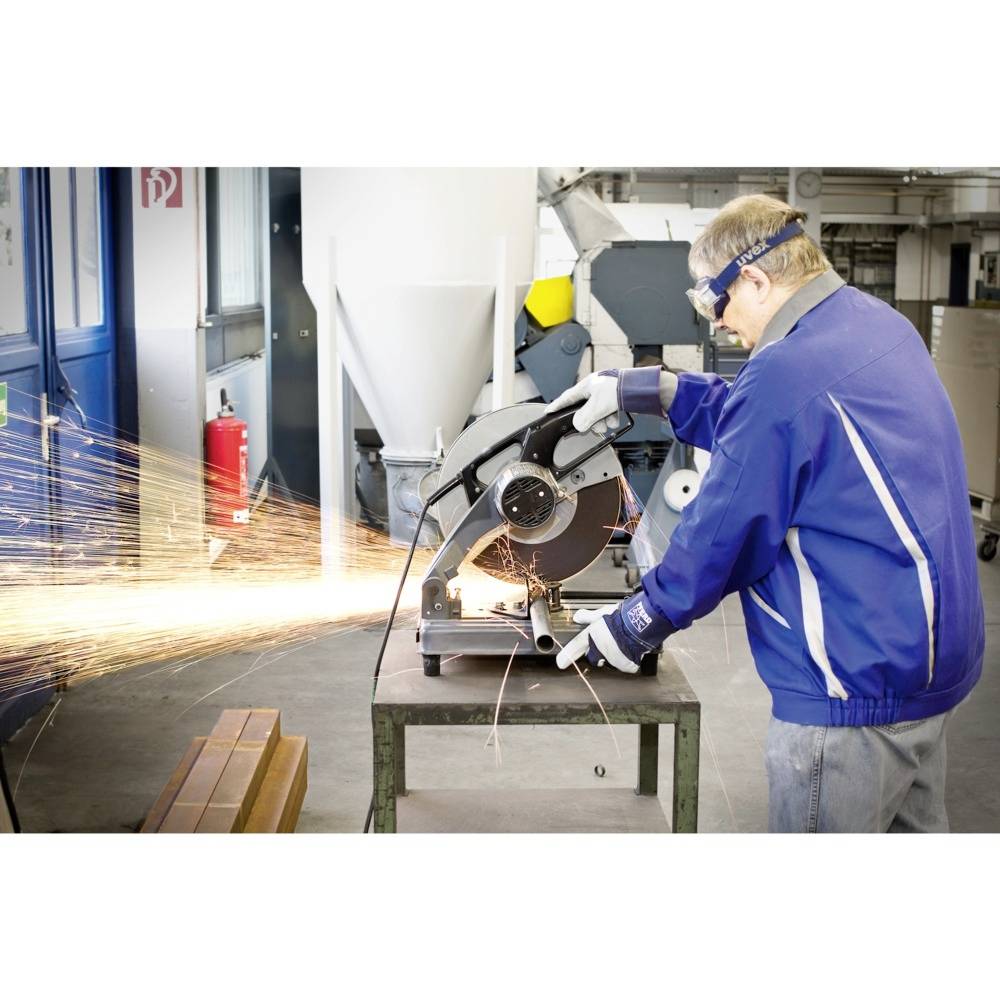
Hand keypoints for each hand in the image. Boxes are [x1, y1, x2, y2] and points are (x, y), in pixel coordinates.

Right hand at [544, 372, 621, 434]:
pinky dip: (611, 417)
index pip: (567, 398)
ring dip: (602, 420)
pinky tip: (614, 419)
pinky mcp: (615, 397)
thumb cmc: (619, 389)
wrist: (638, 388)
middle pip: (585, 409)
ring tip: (608, 422)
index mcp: (586, 386)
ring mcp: (605, 393)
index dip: (557, 405)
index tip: (549, 411)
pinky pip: (608, 411)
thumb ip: (585, 418)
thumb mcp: (597, 406)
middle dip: (591, 420)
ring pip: (597, 412)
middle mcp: (594, 389)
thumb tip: (578, 425)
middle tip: (594, 426)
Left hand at [556, 592, 675, 673]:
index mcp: (592, 635)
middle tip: (610, 641)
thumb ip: (589, 616)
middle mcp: (599, 649)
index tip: (560, 664)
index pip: (576, 646)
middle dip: (598, 651)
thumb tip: (577, 617)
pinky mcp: (625, 665)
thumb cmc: (623, 616)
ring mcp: (612, 659)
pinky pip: (625, 666)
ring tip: (622, 642)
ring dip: (613, 655)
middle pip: (594, 656)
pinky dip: (628, 660)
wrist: (640, 623)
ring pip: (609, 661)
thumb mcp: (603, 612)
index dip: (567, 656)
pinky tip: (631, 649)